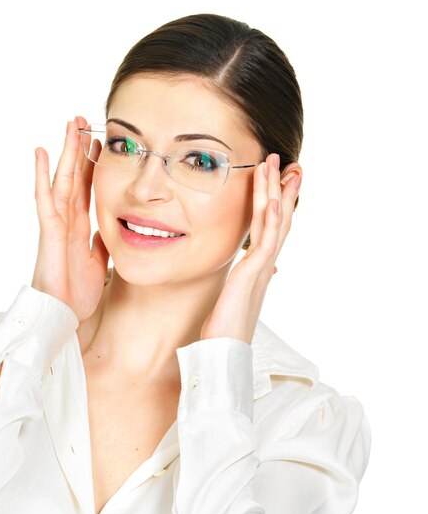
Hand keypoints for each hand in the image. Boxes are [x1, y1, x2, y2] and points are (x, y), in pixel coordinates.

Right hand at [31, 116, 109, 321]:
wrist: (62, 315)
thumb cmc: (75, 293)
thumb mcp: (98, 262)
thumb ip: (101, 243)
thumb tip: (110, 228)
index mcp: (79, 227)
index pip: (87, 189)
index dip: (92, 166)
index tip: (100, 144)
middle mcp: (67, 221)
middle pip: (74, 177)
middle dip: (79, 150)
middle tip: (83, 121)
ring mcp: (56, 224)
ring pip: (62, 181)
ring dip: (65, 153)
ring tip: (69, 126)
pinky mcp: (49, 232)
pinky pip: (45, 200)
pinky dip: (41, 176)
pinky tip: (40, 154)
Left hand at [199, 153, 301, 343]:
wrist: (225, 352)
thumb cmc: (226, 329)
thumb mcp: (235, 298)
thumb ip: (246, 281)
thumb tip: (264, 272)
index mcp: (259, 267)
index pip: (271, 228)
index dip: (278, 202)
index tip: (280, 179)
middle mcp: (264, 265)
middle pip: (278, 219)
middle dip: (282, 188)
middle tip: (287, 162)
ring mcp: (261, 268)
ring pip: (273, 223)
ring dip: (276, 192)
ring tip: (277, 166)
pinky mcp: (252, 275)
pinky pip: (264, 242)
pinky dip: (270, 220)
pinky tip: (273, 200)